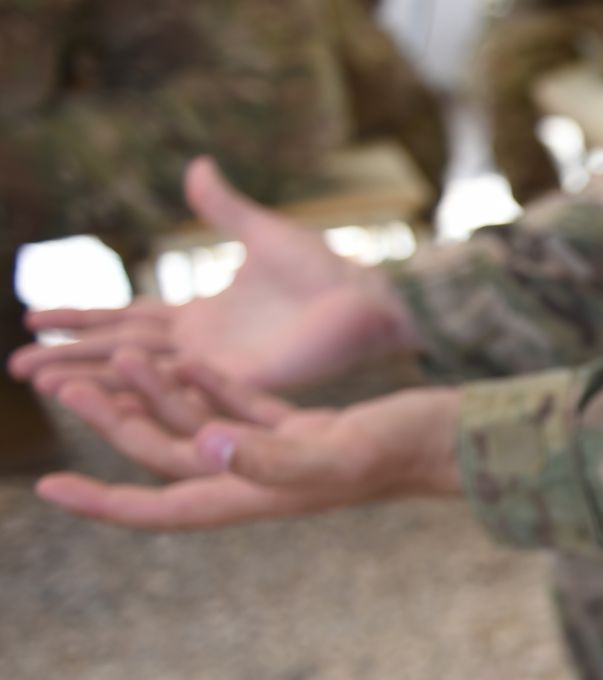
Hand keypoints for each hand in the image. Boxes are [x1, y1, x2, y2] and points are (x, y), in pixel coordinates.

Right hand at [8, 157, 418, 394]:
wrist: (371, 297)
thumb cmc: (327, 271)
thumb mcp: (260, 232)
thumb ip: (221, 207)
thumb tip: (195, 167)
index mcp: (201, 316)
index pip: (127, 319)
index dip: (83, 319)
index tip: (34, 316)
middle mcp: (201, 348)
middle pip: (122, 353)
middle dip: (70, 357)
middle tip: (17, 365)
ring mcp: (218, 368)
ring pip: (141, 374)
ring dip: (91, 376)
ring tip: (39, 380)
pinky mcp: (240, 380)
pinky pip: (180, 385)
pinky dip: (139, 387)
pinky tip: (100, 393)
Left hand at [37, 355, 462, 528]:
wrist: (460, 439)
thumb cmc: (407, 450)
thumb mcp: (337, 449)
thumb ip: (270, 453)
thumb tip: (202, 446)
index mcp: (259, 495)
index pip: (163, 506)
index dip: (104, 502)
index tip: (50, 488)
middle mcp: (263, 479)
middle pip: (169, 458)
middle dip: (115, 426)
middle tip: (64, 388)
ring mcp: (286, 453)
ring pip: (202, 429)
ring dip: (160, 395)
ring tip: (123, 358)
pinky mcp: (310, 428)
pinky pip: (245, 409)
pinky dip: (212, 386)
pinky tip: (189, 362)